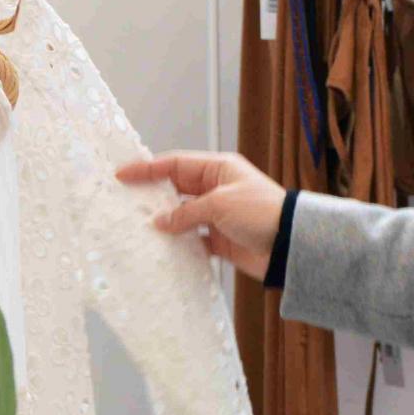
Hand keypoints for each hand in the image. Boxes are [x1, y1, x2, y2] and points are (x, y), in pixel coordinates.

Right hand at [115, 151, 285, 279]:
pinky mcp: (221, 240)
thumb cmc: (261, 212)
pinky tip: (163, 249)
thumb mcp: (219, 204)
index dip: (147, 169)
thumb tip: (160, 222)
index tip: (122, 174)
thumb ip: (186, 212)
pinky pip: (193, 240)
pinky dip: (179, 244)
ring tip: (138, 229)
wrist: (290, 245)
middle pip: (176, 189)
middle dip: (152, 196)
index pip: (175, 164)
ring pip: (182, 216)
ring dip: (164, 223)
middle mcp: (216, 189)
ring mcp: (218, 215)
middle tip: (125, 203)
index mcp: (218, 169)